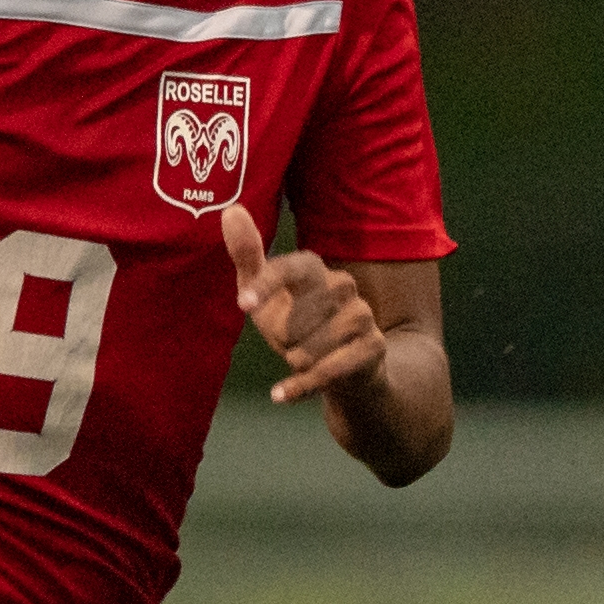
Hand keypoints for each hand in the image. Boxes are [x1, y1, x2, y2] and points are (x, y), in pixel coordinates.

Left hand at [220, 206, 386, 403]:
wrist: (348, 370)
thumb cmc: (299, 327)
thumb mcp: (266, 296)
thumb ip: (247, 255)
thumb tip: (230, 209)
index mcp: (313, 267)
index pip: (288, 268)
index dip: (265, 285)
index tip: (243, 304)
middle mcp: (342, 285)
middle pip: (294, 322)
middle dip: (283, 341)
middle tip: (292, 341)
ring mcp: (362, 315)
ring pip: (309, 350)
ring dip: (296, 363)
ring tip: (305, 359)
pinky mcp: (374, 347)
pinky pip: (328, 371)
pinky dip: (301, 387)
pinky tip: (281, 394)